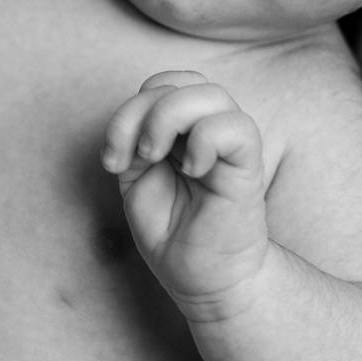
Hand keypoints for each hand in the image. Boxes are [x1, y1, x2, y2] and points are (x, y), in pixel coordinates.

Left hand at [103, 72, 269, 320]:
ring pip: (210, 94)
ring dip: (168, 119)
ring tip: (156, 159)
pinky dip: (205, 140)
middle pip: (181, 81)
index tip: (113, 162)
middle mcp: (208, 129)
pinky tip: (192, 170)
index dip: (128, 111)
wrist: (203, 279)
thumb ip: (132, 142)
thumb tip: (136, 120)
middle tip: (135, 158)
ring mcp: (230, 145)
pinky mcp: (248, 166)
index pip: (160, 85)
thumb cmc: (172, 232)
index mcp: (182, 129)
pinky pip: (236, 127)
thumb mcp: (136, 180)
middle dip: (141, 112)